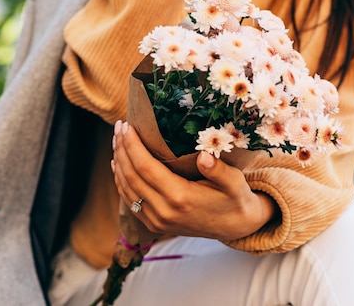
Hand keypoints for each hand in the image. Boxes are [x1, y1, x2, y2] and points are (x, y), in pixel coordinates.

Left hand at [112, 121, 277, 239]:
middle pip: (131, 176)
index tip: (127, 126)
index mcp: (181, 198)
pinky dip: (121, 181)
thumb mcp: (235, 183)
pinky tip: (119, 164)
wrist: (236, 227)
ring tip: (117, 140)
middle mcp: (164, 212)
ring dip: (119, 162)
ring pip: (126, 189)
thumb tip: (204, 155)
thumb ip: (219, 170)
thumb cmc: (235, 199)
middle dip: (122, 149)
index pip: (146, 168)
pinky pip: (130, 201)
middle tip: (119, 126)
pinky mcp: (154, 225)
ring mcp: (157, 221)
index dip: (132, 146)